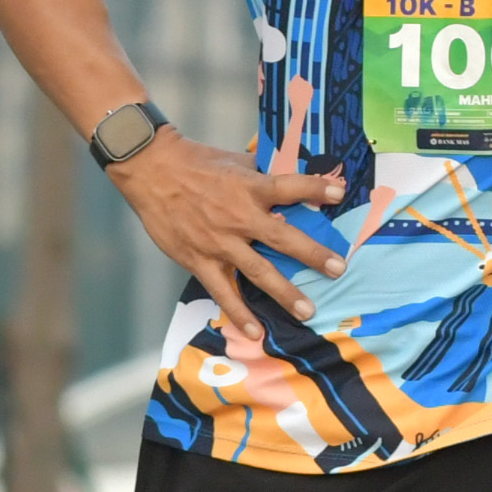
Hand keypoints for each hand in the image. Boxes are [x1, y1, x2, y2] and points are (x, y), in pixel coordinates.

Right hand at [103, 130, 344, 329]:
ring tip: (307, 311)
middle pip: (282, 238)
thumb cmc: (195, 161)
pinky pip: (223, 291)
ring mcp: (220, 243)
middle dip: (312, 254)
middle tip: (338, 269)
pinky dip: (239, 312)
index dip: (316, 187)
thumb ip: (260, 174)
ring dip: (284, 292)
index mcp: (250, 188)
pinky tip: (256, 331)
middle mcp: (240, 217)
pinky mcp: (199, 261)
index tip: (340, 192)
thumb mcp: (233, 161)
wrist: (152, 170)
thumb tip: (286, 180)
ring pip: (258, 271)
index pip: (290, 186)